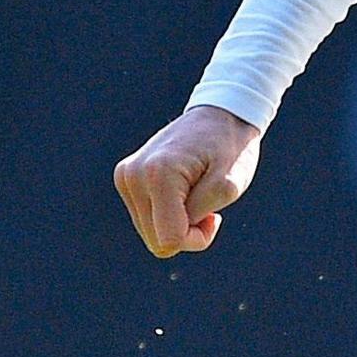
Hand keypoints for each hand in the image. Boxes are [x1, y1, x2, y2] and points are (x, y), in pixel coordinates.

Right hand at [113, 104, 262, 257]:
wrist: (220, 115)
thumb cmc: (231, 149)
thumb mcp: (229, 185)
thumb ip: (199, 216)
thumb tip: (169, 240)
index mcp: (158, 174)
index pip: (169, 240)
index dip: (197, 238)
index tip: (214, 217)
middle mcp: (133, 176)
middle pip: (156, 241)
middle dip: (187, 232)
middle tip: (209, 205)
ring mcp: (125, 177)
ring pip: (150, 233)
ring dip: (178, 223)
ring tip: (196, 194)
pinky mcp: (126, 179)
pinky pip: (147, 219)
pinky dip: (168, 214)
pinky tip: (184, 191)